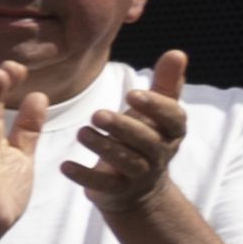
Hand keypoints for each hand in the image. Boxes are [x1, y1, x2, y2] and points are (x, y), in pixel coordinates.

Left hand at [64, 49, 192, 221]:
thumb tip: (177, 52)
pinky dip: (84, 176)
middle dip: (124, 127)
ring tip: (82, 132)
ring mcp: (140, 175)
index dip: (155, 107)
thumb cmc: (144, 137)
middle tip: (97, 114)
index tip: (132, 93)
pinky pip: (103, 185)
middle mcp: (161, 154)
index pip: (173, 118)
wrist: (138, 188)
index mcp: (172, 131)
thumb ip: (165, 84)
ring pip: (127, 162)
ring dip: (103, 147)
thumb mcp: (155, 112)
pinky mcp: (118, 191)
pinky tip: (65, 166)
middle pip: (147, 141)